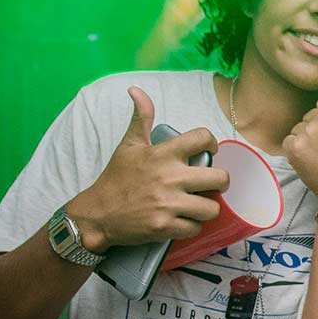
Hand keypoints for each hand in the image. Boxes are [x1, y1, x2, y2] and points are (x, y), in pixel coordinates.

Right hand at [67, 87, 228, 252]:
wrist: (97, 214)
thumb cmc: (116, 178)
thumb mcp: (129, 145)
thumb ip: (140, 118)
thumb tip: (136, 90)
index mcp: (163, 154)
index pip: (203, 138)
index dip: (211, 143)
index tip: (209, 151)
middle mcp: (169, 177)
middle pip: (220, 178)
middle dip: (220, 182)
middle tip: (211, 184)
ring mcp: (168, 204)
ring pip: (212, 208)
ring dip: (207, 208)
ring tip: (197, 204)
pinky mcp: (165, 227)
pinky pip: (196, 228)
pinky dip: (191, 227)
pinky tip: (182, 220)